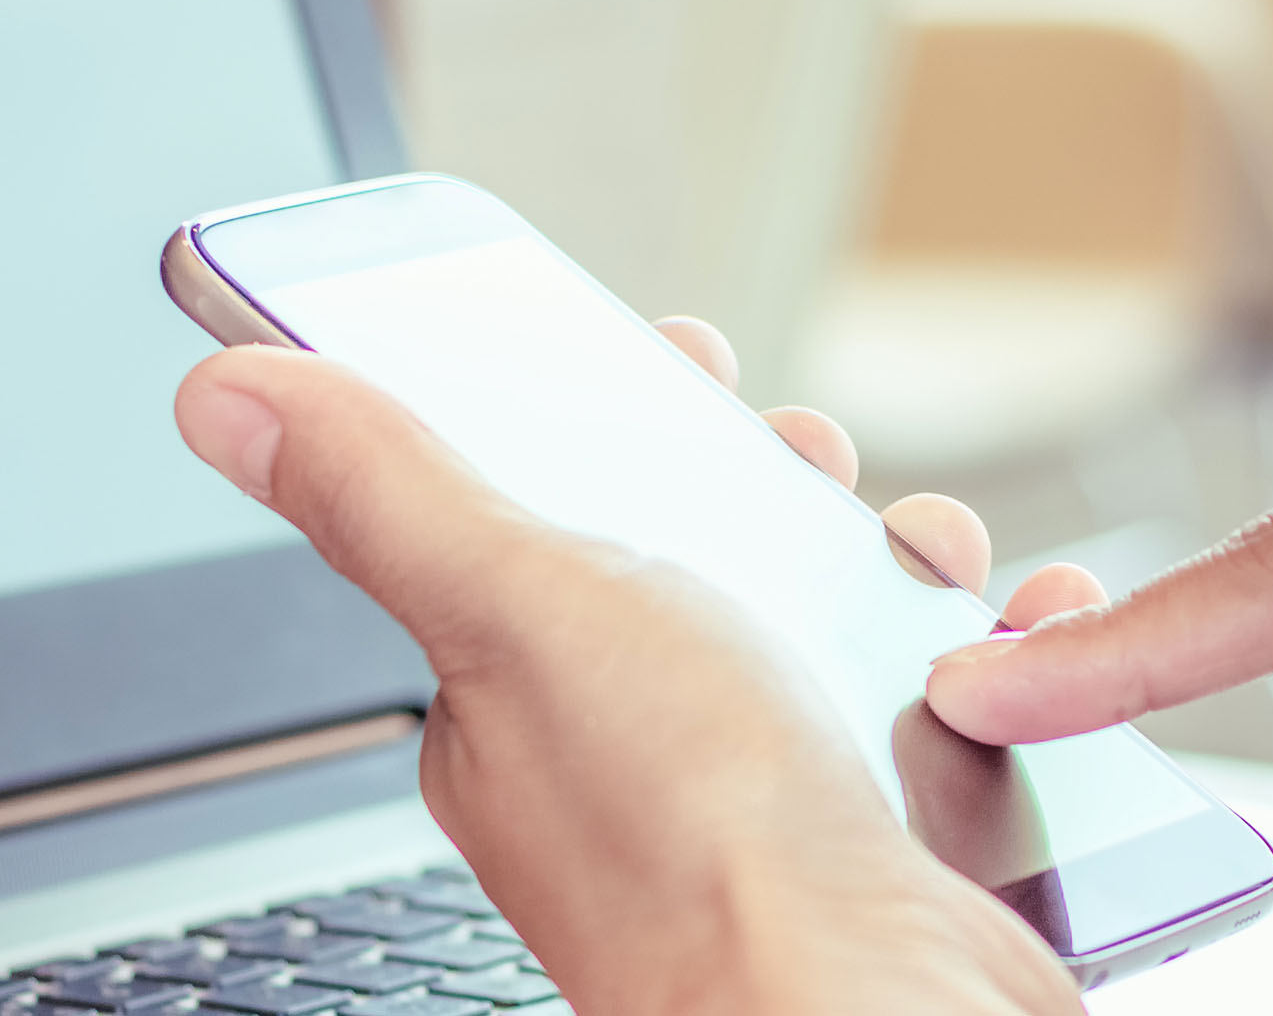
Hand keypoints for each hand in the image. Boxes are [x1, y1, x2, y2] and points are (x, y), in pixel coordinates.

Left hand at [173, 317, 1100, 1014]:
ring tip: (930, 549)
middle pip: (706, 561)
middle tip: (810, 451)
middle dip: (774, 479)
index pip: (551, 515)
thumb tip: (234, 395)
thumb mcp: (522, 613)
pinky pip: (929, 702)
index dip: (619, 420)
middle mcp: (639, 742)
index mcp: (527, 690)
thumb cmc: (686, 841)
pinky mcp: (873, 823)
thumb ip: (390, 497)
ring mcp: (763, 784)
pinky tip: (1008, 630)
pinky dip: (978, 651)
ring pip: (831, 624)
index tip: (681, 350)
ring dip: (889, 559)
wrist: (856, 1006)